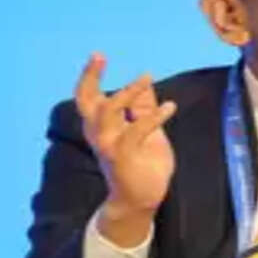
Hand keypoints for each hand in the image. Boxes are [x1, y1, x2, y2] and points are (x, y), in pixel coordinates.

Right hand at [74, 52, 177, 220]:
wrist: (139, 201)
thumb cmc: (141, 166)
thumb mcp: (147, 132)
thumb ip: (143, 109)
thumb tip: (145, 83)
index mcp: (102, 128)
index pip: (88, 98)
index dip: (90, 77)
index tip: (98, 56)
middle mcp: (100, 135)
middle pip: (86, 102)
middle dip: (90, 77)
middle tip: (99, 56)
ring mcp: (109, 146)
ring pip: (108, 111)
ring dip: (127, 92)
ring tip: (145, 77)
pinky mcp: (123, 157)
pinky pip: (135, 132)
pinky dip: (153, 117)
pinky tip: (170, 107)